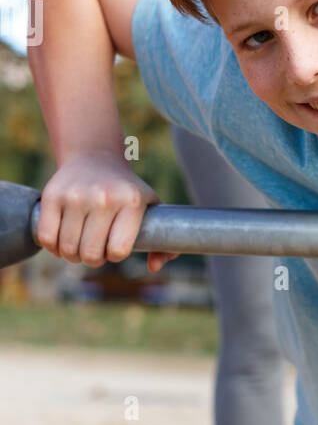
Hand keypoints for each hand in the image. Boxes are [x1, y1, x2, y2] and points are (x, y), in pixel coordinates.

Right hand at [35, 153, 179, 274]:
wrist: (95, 158)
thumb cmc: (127, 191)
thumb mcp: (151, 208)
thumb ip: (165, 244)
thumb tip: (153, 266)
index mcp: (132, 202)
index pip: (118, 251)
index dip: (115, 255)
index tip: (114, 246)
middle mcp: (104, 197)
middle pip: (90, 254)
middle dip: (92, 259)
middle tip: (95, 248)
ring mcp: (76, 195)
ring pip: (67, 249)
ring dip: (72, 255)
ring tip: (80, 244)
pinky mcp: (52, 195)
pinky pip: (46, 237)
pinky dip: (52, 247)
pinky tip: (62, 240)